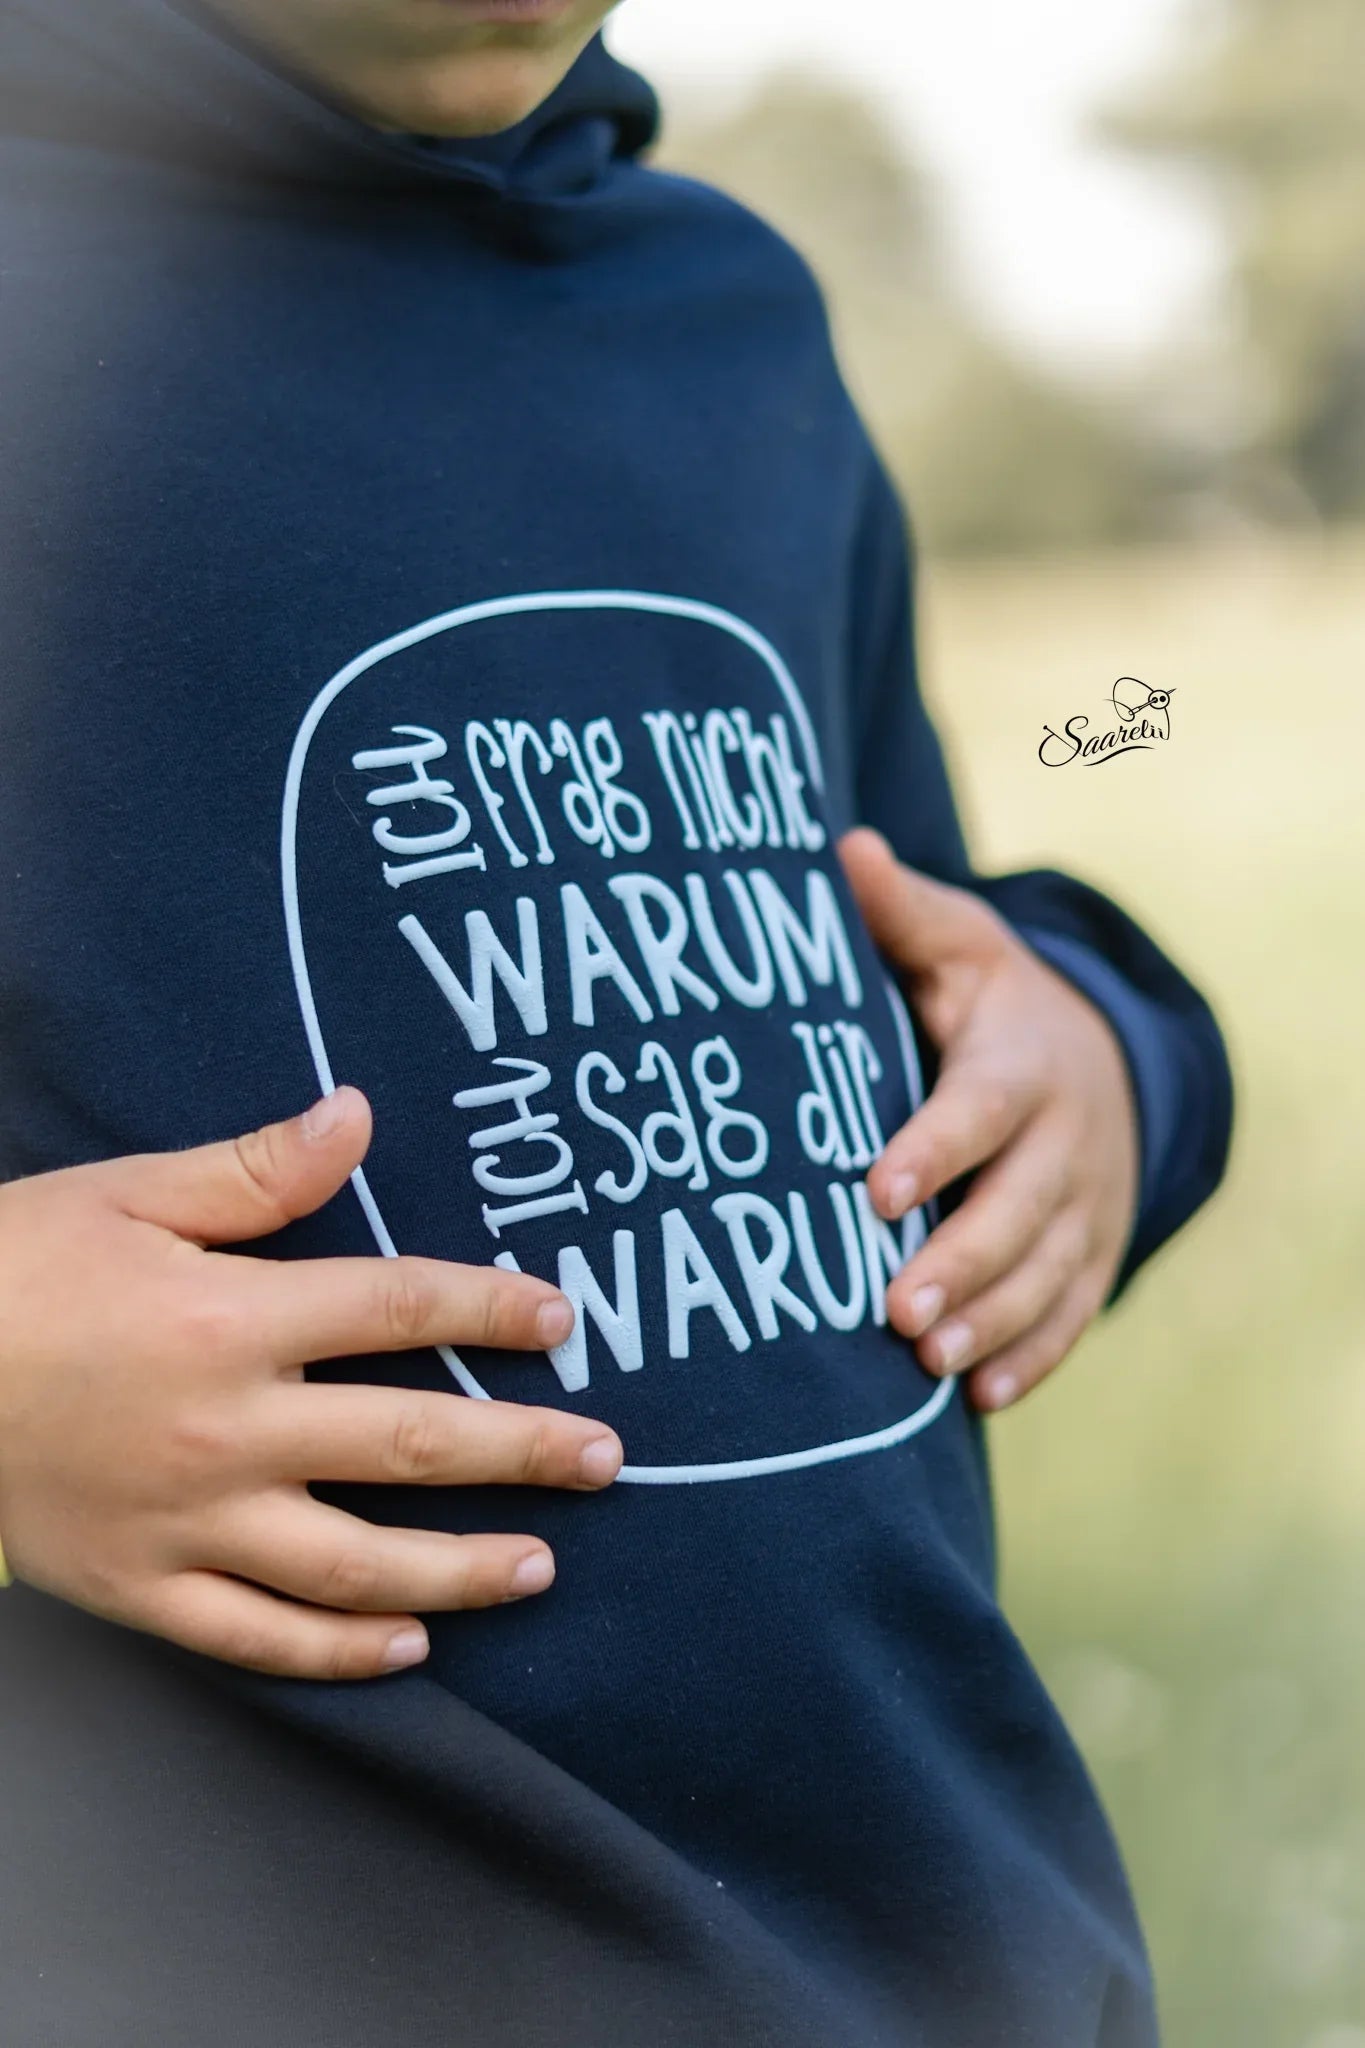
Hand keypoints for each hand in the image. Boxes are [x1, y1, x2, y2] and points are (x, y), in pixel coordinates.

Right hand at [0, 1088, 620, 1679]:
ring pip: (356, 1563)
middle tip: (607, 1459)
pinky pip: (258, 1638)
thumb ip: (254, 1172)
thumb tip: (358, 1113)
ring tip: (542, 1566)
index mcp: (233, 1316)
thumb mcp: (124, 1196)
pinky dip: (339, 1651)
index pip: (399, 1306)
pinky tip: (408, 1647)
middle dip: (524, 1450)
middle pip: (410, 1442)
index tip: (559, 1320)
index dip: (491, 1309)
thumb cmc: (8, 1272)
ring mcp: (189, 1522)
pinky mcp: (142, 1588)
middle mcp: (229, 1428)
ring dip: (462, 1567)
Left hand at [839, 830, 1139, 1413]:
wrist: (1101, 1057)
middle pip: (1018, 1210)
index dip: (932, 1151)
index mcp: (1023, 1063)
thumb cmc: (995, 1002)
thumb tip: (841, 850)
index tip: (873, 1192)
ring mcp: (1088, 1205)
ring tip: (929, 1362)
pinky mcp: (1095, 1253)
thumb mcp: (958, 946)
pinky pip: (1072, 1313)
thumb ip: (901, 912)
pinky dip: (1033, 1357)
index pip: (977, 1111)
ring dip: (991, 1322)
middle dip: (961, 1262)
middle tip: (896, 1312)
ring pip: (1047, 1273)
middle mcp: (1066, 1140)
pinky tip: (980, 1397)